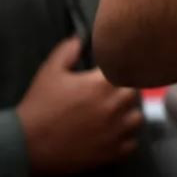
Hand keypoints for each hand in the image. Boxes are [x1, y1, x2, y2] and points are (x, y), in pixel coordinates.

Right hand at [16, 38, 143, 172]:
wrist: (26, 145)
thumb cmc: (39, 108)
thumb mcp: (49, 72)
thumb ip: (68, 51)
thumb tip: (80, 39)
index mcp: (103, 84)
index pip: (127, 69)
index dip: (120, 70)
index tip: (112, 73)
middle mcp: (114, 106)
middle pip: (134, 92)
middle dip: (124, 90)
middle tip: (110, 93)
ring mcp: (115, 130)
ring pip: (136, 117)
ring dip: (128, 114)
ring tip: (114, 114)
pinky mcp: (112, 152)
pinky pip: (131, 143)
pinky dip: (125, 139)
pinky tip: (113, 134)